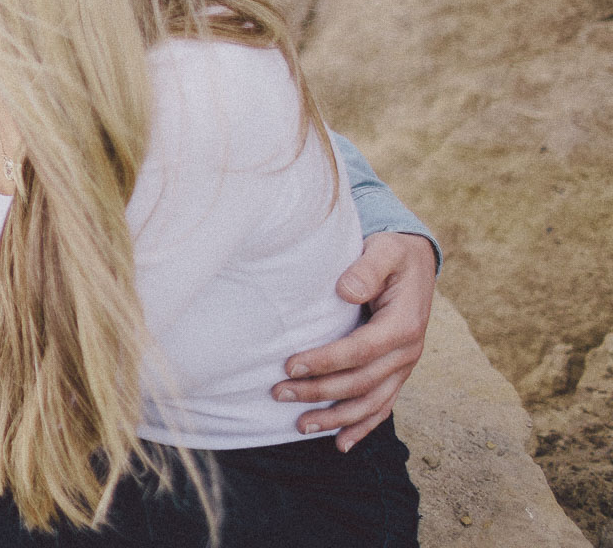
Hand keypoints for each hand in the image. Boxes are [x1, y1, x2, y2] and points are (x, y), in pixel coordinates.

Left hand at [273, 231, 435, 450]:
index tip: (289, 366)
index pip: (360, 351)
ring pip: (370, 401)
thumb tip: (346, 291)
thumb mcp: (386, 250)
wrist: (416, 262)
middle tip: (278, 393)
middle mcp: (408, 352)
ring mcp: (404, 366)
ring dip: (336, 417)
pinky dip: (363, 427)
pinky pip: (382, 405)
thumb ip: (367, 268)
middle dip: (319, 391)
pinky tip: (341, 444)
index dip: (325, 362)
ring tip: (299, 426)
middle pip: (361, 382)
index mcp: (403, 325)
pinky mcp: (397, 372)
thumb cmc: (394, 254)